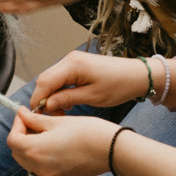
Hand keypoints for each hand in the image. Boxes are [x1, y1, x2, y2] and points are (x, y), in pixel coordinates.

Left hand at [7, 107, 116, 175]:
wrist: (111, 151)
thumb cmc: (88, 133)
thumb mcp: (58, 121)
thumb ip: (35, 119)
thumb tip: (22, 114)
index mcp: (35, 150)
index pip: (12, 138)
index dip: (17, 124)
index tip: (25, 114)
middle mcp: (38, 166)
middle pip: (17, 151)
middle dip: (21, 134)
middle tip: (33, 120)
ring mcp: (48, 173)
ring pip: (27, 160)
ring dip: (29, 145)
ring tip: (44, 130)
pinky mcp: (58, 175)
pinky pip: (39, 165)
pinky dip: (39, 154)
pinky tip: (52, 141)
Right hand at [31, 50, 148, 113]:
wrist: (137, 75)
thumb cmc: (119, 85)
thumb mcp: (92, 96)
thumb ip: (66, 99)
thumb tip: (47, 105)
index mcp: (73, 65)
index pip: (44, 82)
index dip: (38, 100)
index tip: (38, 115)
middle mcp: (70, 59)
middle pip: (45, 79)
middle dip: (44, 98)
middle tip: (54, 115)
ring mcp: (73, 61)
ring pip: (52, 79)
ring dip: (52, 95)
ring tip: (62, 110)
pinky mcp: (77, 64)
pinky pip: (61, 77)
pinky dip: (60, 90)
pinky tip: (67, 102)